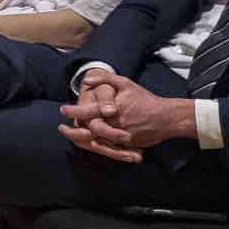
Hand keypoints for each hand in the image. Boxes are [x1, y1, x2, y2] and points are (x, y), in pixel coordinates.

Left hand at [57, 74, 192, 162]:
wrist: (166, 117)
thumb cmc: (144, 99)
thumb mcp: (126, 84)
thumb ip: (105, 80)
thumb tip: (86, 80)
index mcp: (112, 110)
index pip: (88, 112)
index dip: (74, 111)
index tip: (62, 110)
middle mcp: (114, 125)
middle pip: (88, 131)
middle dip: (73, 131)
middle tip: (61, 128)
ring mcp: (120, 137)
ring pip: (97, 142)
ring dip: (82, 140)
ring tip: (70, 136)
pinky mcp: (127, 145)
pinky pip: (109, 148)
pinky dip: (98, 146)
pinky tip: (87, 143)